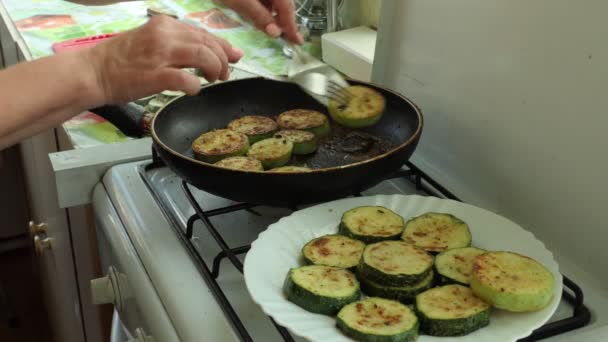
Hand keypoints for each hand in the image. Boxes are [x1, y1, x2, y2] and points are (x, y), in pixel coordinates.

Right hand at [86, 16, 242, 103]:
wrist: (93, 72)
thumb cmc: (122, 60)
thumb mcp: (151, 42)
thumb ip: (179, 45)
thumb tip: (208, 53)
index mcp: (165, 25)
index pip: (203, 33)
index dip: (224, 45)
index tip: (235, 56)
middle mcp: (165, 35)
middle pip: (208, 43)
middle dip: (224, 59)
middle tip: (225, 74)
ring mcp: (160, 54)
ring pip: (203, 56)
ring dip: (215, 69)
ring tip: (213, 80)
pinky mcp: (155, 75)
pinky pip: (187, 78)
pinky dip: (196, 85)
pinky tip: (194, 90)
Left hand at [215, 0, 302, 43]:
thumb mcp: (240, 1)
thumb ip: (259, 16)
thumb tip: (276, 33)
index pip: (287, 7)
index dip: (291, 26)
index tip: (297, 41)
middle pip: (283, 2)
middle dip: (282, 20)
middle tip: (285, 37)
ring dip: (272, 13)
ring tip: (268, 27)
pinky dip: (263, 5)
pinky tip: (256, 12)